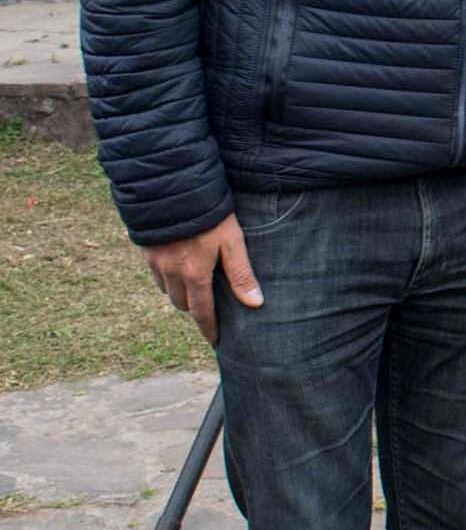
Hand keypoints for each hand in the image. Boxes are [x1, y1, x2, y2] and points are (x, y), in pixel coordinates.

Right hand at [143, 214, 262, 344]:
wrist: (173, 189)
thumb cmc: (210, 214)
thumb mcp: (232, 242)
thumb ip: (241, 274)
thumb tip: (255, 304)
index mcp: (194, 274)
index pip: (202, 311)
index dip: (209, 328)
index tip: (215, 340)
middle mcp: (171, 273)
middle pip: (182, 303)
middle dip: (195, 307)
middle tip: (209, 305)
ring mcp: (155, 262)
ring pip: (167, 289)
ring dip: (180, 292)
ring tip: (196, 285)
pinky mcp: (145, 250)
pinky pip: (155, 274)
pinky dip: (167, 276)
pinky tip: (178, 266)